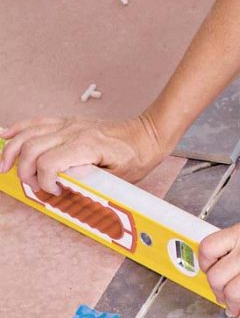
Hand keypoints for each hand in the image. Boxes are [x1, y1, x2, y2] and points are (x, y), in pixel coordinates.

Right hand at [0, 112, 168, 194]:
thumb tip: (67, 195)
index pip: (49, 162)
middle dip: (24, 172)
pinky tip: (5, 136)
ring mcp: (69, 124)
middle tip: (33, 187)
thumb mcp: (119, 178)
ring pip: (29, 133)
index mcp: (87, 145)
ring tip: (4, 167)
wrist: (147, 134)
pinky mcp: (67, 122)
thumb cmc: (136, 157)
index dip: (45, 182)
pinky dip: (19, 128)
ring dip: (12, 150)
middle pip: (32, 148)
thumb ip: (92, 185)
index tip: (55, 193)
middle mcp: (74, 130)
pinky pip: (37, 122)